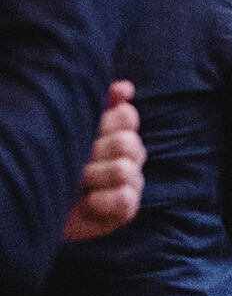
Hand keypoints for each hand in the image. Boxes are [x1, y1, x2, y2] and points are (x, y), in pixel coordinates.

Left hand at [62, 82, 144, 242]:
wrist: (35, 201)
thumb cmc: (49, 162)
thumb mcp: (67, 129)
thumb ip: (96, 104)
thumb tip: (127, 87)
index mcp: (117, 130)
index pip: (127, 116)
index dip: (104, 124)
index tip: (82, 133)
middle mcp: (130, 153)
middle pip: (126, 142)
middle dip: (94, 153)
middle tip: (72, 162)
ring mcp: (132, 181)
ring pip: (124, 170)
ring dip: (94, 177)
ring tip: (75, 183)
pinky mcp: (128, 208)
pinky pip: (125, 198)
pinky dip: (103, 200)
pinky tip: (89, 201)